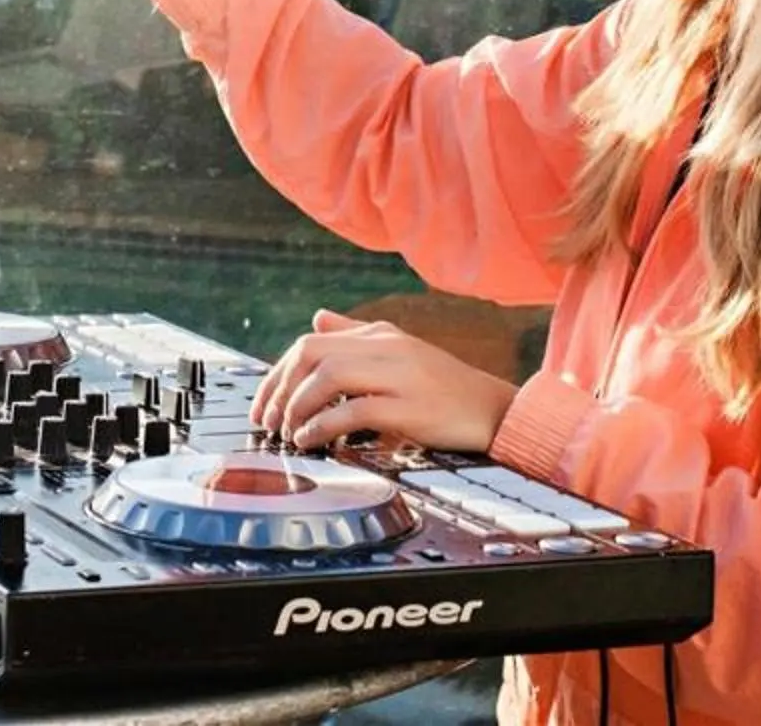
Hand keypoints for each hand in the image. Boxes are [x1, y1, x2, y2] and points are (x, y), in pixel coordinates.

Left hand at [249, 310, 517, 455]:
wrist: (496, 411)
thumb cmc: (445, 388)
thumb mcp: (400, 352)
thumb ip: (355, 336)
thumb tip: (316, 318)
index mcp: (381, 335)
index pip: (312, 341)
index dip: (279, 372)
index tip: (264, 403)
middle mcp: (387, 347)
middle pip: (313, 354)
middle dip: (280, 388)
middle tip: (268, 421)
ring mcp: (399, 375)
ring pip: (328, 377)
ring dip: (297, 407)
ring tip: (287, 432)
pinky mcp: (409, 407)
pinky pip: (354, 410)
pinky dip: (323, 425)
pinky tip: (311, 441)